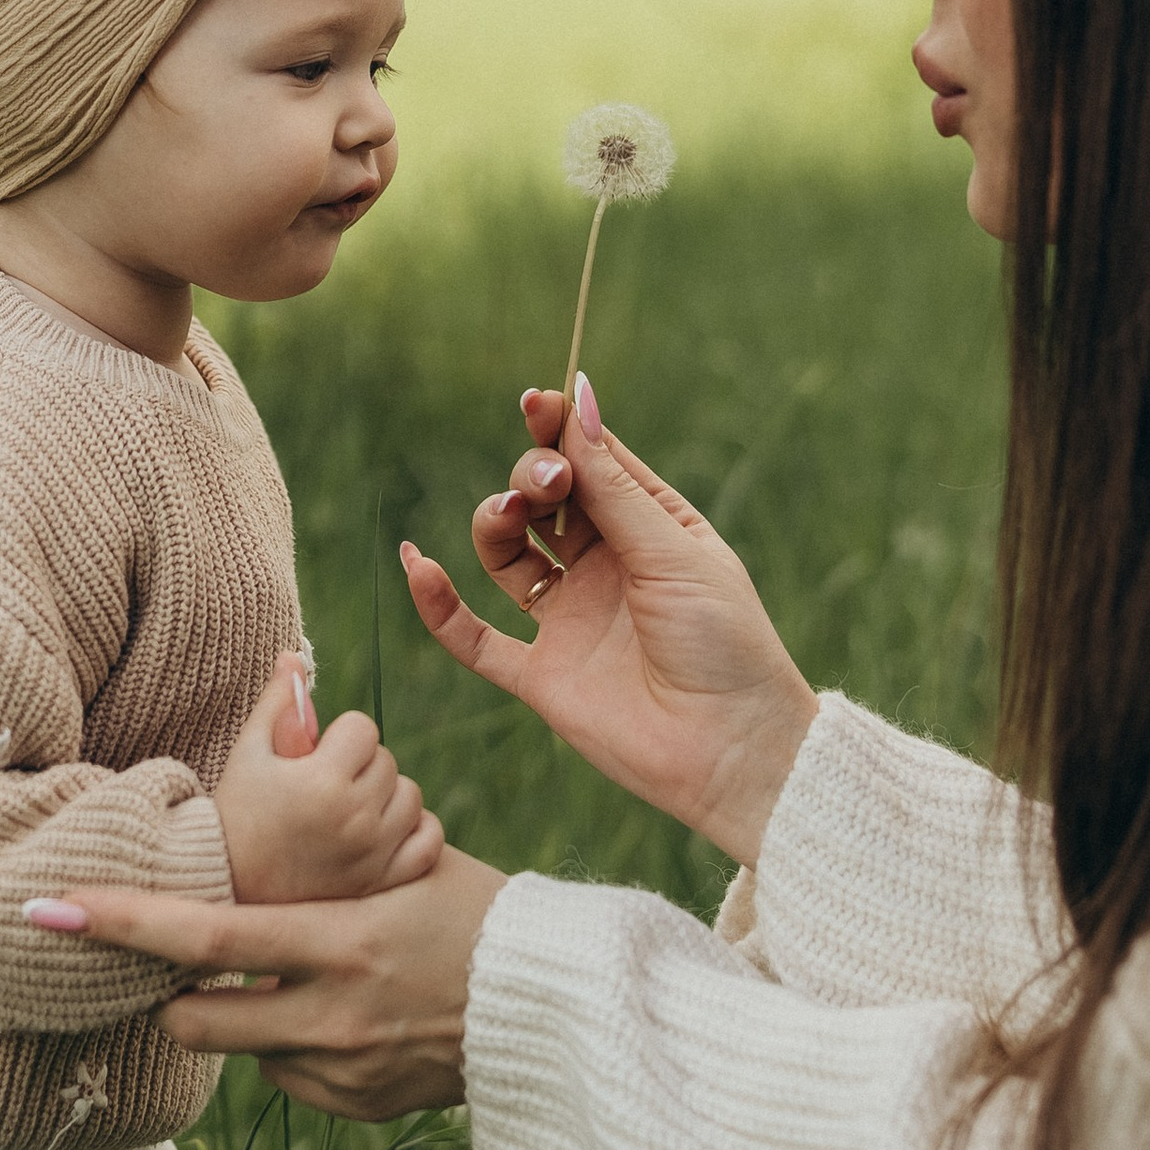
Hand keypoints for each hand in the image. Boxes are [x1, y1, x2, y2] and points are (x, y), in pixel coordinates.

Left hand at [22, 850, 509, 1119]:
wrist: (557, 1006)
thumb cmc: (479, 910)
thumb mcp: (409, 860)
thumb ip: (329, 839)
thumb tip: (276, 743)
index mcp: (341, 942)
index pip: (205, 936)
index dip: (122, 923)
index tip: (50, 909)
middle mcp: (333, 1016)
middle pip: (196, 1021)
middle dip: (173, 998)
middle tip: (183, 970)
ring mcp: (344, 1072)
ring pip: (243, 1052)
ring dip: (250, 1019)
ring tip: (308, 981)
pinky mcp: (358, 1107)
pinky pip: (291, 1080)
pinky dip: (298, 1049)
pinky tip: (350, 1018)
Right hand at [211, 655, 443, 903]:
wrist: (225, 885)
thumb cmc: (235, 812)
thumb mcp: (249, 752)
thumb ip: (278, 703)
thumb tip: (295, 656)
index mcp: (322, 781)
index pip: (363, 728)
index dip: (338, 738)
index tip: (314, 757)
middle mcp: (355, 818)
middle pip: (387, 761)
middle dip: (358, 766)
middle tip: (324, 787)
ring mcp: (373, 855)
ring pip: (410, 796)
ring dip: (385, 796)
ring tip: (346, 810)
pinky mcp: (383, 882)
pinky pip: (429, 841)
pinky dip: (414, 830)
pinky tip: (382, 830)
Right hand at [401, 379, 817, 864]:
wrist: (733, 753)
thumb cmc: (726, 644)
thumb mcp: (673, 552)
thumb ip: (614, 484)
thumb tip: (578, 396)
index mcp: (649, 528)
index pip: (592, 462)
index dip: (560, 430)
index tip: (536, 401)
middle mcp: (605, 568)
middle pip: (544, 500)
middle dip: (533, 474)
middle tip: (545, 479)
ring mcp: (570, 621)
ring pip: (506, 554)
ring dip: (494, 523)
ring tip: (508, 514)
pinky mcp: (541, 676)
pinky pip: (475, 637)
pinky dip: (439, 605)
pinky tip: (416, 564)